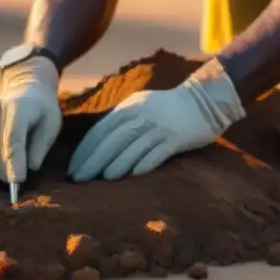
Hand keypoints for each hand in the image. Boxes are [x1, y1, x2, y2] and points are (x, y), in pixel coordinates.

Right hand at [0, 56, 62, 184]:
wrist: (25, 91)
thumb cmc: (42, 112)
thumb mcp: (52, 124)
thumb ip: (41, 145)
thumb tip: (30, 167)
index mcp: (18, 106)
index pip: (13, 137)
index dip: (14, 160)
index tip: (17, 181)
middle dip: (5, 170)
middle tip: (16, 184)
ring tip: (10, 172)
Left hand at [68, 58, 244, 181]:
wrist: (206, 100)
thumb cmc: (170, 108)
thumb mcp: (142, 106)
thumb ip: (123, 121)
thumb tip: (100, 143)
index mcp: (130, 107)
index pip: (101, 130)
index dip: (86, 149)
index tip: (73, 168)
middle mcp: (142, 115)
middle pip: (113, 139)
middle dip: (94, 160)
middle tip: (79, 179)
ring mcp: (160, 126)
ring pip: (133, 146)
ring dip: (116, 163)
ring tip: (102, 179)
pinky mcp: (177, 137)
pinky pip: (158, 151)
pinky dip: (145, 162)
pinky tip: (134, 175)